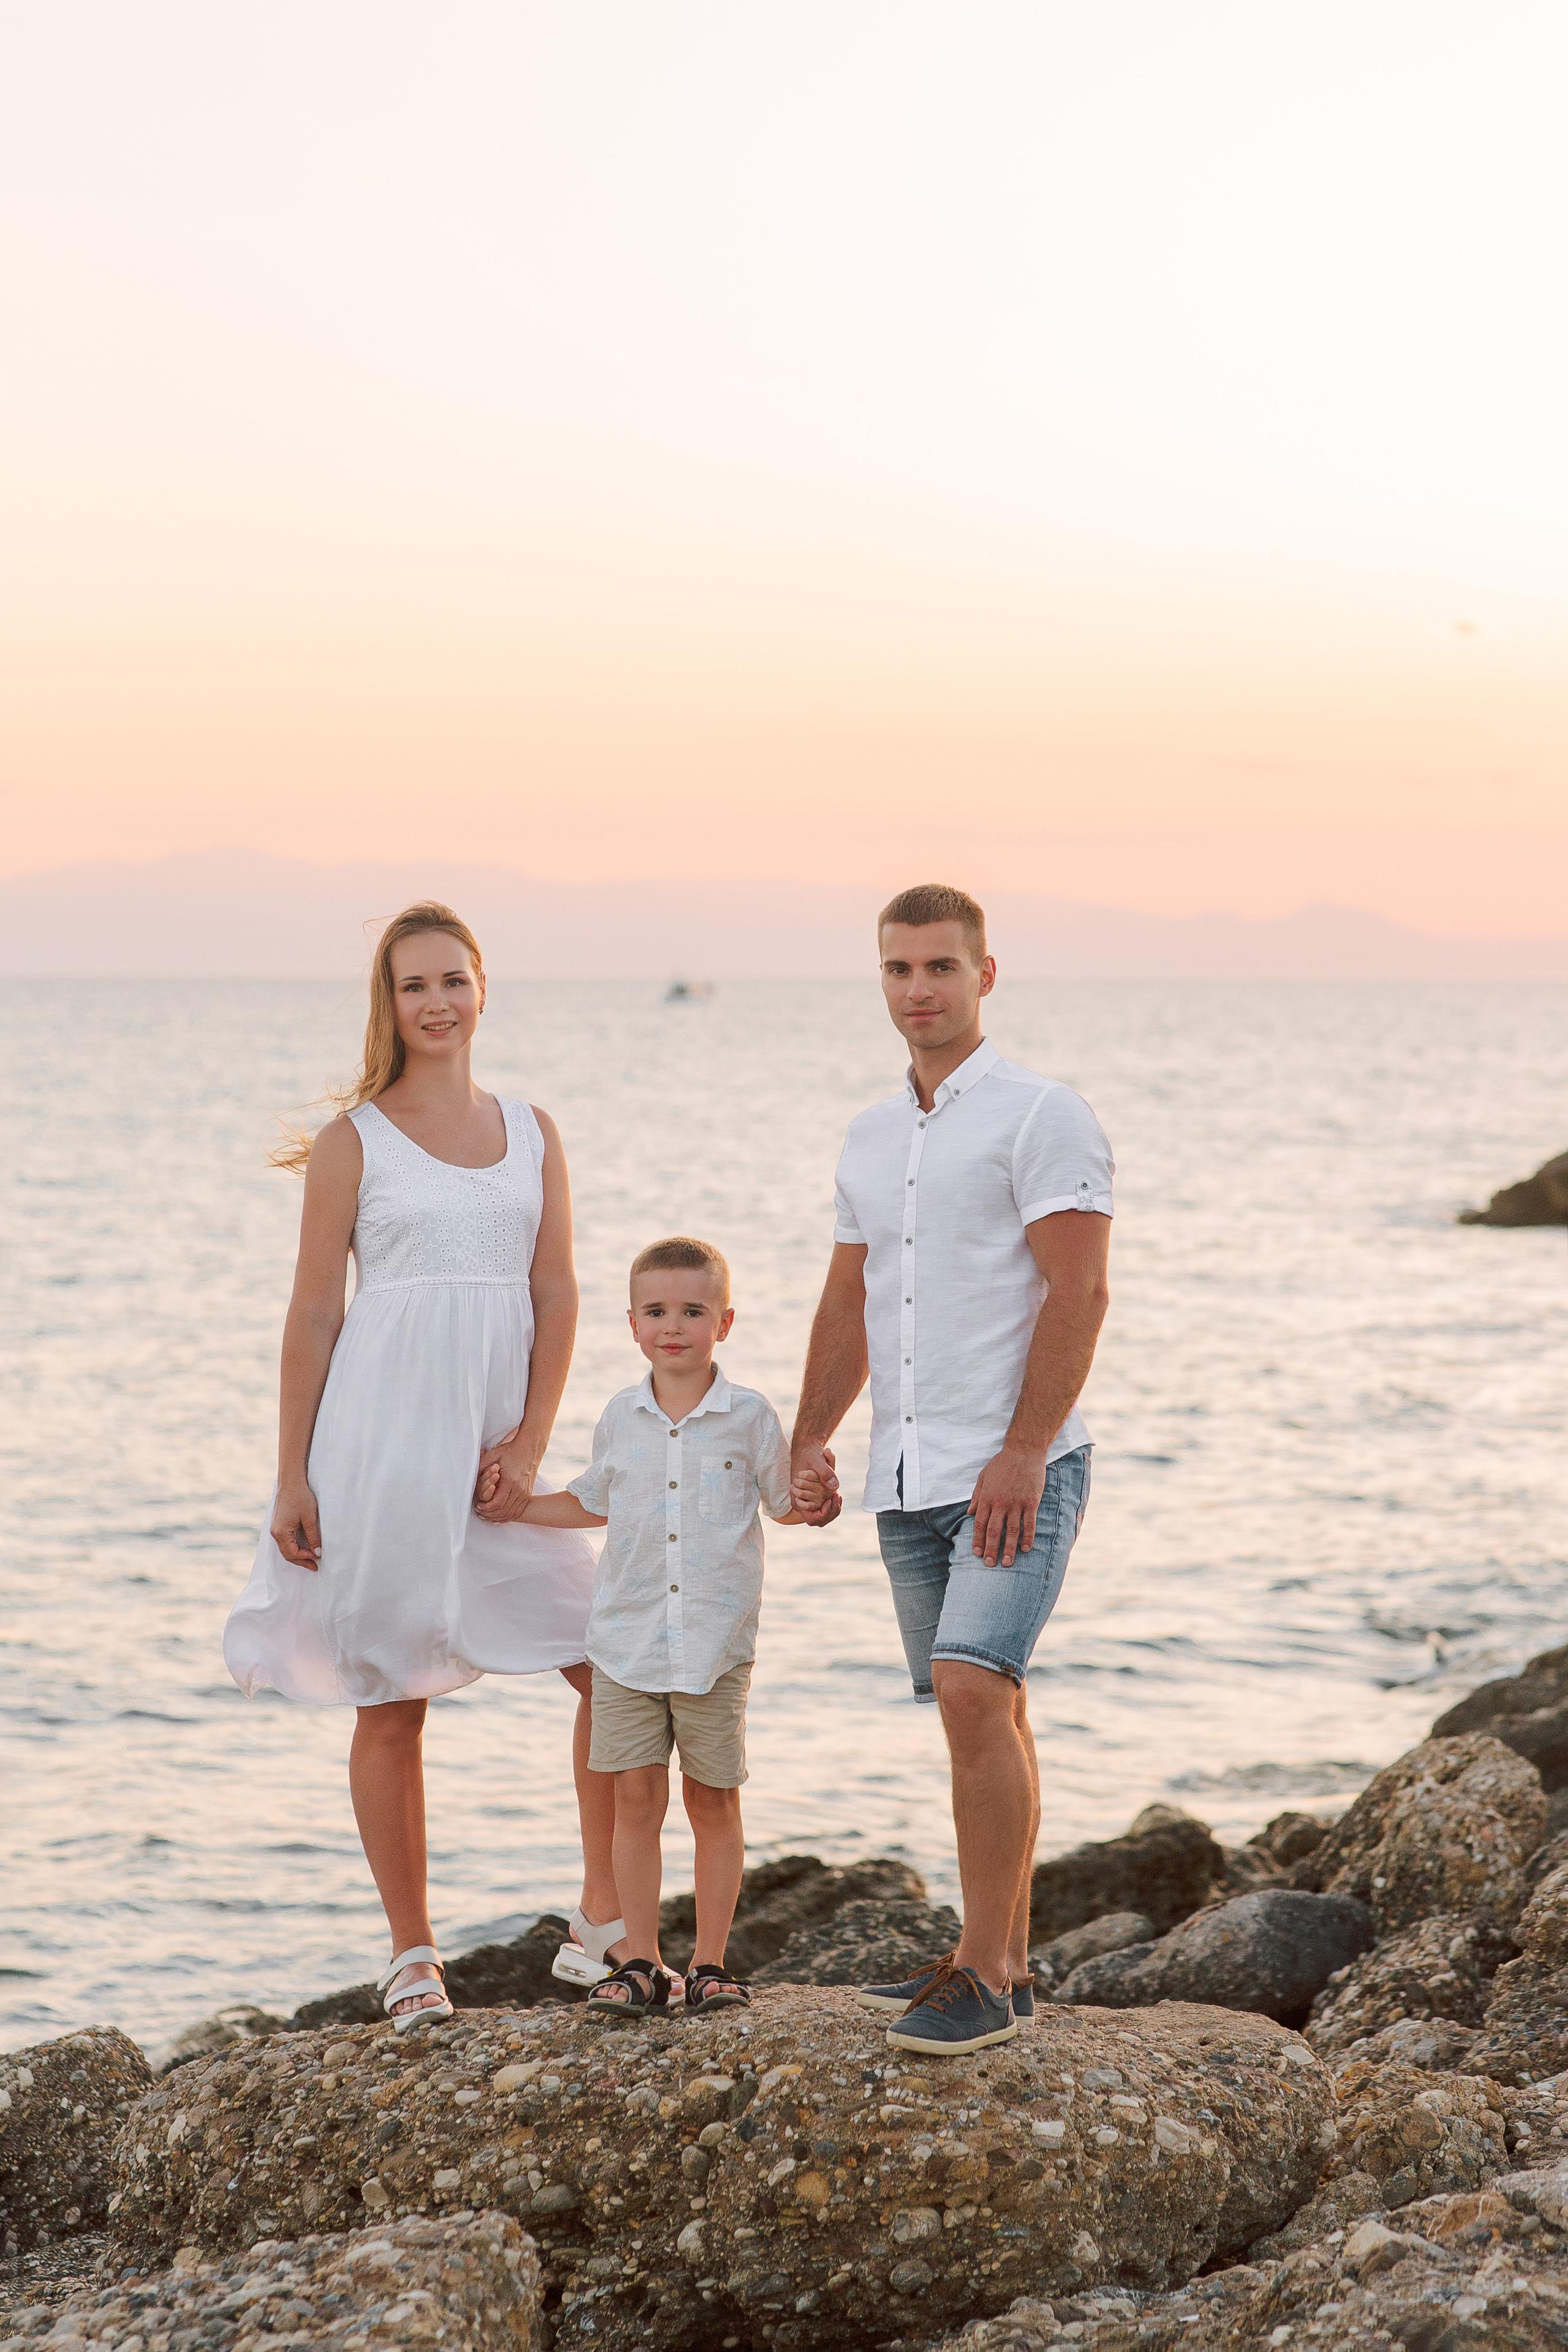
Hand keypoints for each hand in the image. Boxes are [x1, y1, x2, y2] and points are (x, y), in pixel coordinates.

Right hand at [272, 1479, 321, 1569]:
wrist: (291, 1481)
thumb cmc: (300, 1497)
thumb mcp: (309, 1518)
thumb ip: (313, 1537)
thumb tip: (317, 1552)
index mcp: (281, 1532)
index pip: (292, 1554)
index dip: (306, 1558)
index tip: (318, 1559)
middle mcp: (275, 1533)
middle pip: (287, 1554)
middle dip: (301, 1561)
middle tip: (315, 1566)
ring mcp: (275, 1529)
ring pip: (286, 1549)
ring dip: (298, 1555)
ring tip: (311, 1559)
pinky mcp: (278, 1525)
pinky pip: (285, 1542)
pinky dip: (294, 1548)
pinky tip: (304, 1548)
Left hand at [474, 1433, 540, 1521]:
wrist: (529, 1448)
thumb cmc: (509, 1451)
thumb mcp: (493, 1456)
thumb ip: (480, 1468)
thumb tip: (471, 1479)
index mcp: (510, 1481)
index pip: (497, 1503)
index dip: (486, 1507)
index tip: (478, 1506)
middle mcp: (520, 1489)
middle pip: (503, 1511)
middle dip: (489, 1514)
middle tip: (480, 1513)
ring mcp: (525, 1493)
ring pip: (511, 1513)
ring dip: (498, 1517)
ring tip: (488, 1516)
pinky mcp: (528, 1494)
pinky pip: (519, 1511)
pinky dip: (509, 1517)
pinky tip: (500, 1518)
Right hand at [791, 1440, 841, 1526]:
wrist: (808, 1450)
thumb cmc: (810, 1454)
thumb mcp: (817, 1459)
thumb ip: (825, 1472)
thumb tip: (835, 1487)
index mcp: (798, 1499)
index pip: (812, 1519)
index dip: (823, 1514)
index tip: (829, 1499)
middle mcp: (803, 1503)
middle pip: (819, 1521)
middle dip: (831, 1512)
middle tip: (837, 1496)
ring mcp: (809, 1502)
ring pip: (824, 1517)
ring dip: (833, 1509)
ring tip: (837, 1495)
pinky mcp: (815, 1498)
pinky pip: (825, 1510)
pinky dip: (833, 1505)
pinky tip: (836, 1494)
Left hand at [968, 1443, 1047, 1566]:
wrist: (1023, 1451)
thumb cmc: (1001, 1463)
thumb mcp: (983, 1477)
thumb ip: (977, 1496)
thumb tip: (970, 1513)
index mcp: (987, 1497)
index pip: (980, 1524)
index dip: (978, 1540)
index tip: (977, 1553)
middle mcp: (1001, 1503)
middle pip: (994, 1531)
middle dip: (991, 1549)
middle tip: (990, 1564)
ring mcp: (1017, 1503)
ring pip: (1012, 1531)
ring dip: (1009, 1548)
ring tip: (1007, 1563)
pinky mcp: (1031, 1502)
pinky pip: (1030, 1523)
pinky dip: (1028, 1537)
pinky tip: (1026, 1549)